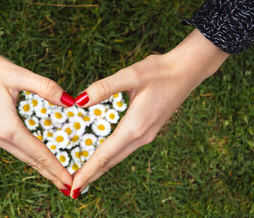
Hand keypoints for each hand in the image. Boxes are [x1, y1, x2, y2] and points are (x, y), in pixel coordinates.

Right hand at [0, 0, 73, 193]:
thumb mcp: (19, 75)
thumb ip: (46, 88)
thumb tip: (69, 101)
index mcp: (8, 127)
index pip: (38, 153)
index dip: (56, 168)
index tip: (70, 182)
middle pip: (31, 160)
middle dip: (51, 174)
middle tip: (69, 186)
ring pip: (22, 156)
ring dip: (40, 167)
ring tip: (56, 176)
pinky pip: (15, 148)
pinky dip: (30, 156)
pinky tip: (38, 157)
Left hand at [70, 29, 227, 197]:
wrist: (187, 71)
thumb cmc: (159, 72)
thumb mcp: (131, 75)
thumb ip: (104, 87)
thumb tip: (80, 101)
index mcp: (134, 126)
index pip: (105, 155)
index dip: (88, 171)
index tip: (74, 187)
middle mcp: (141, 136)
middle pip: (111, 161)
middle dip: (91, 175)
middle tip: (73, 189)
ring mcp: (147, 134)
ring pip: (119, 156)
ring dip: (101, 168)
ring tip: (85, 176)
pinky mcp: (149, 129)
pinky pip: (125, 149)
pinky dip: (111, 157)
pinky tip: (104, 156)